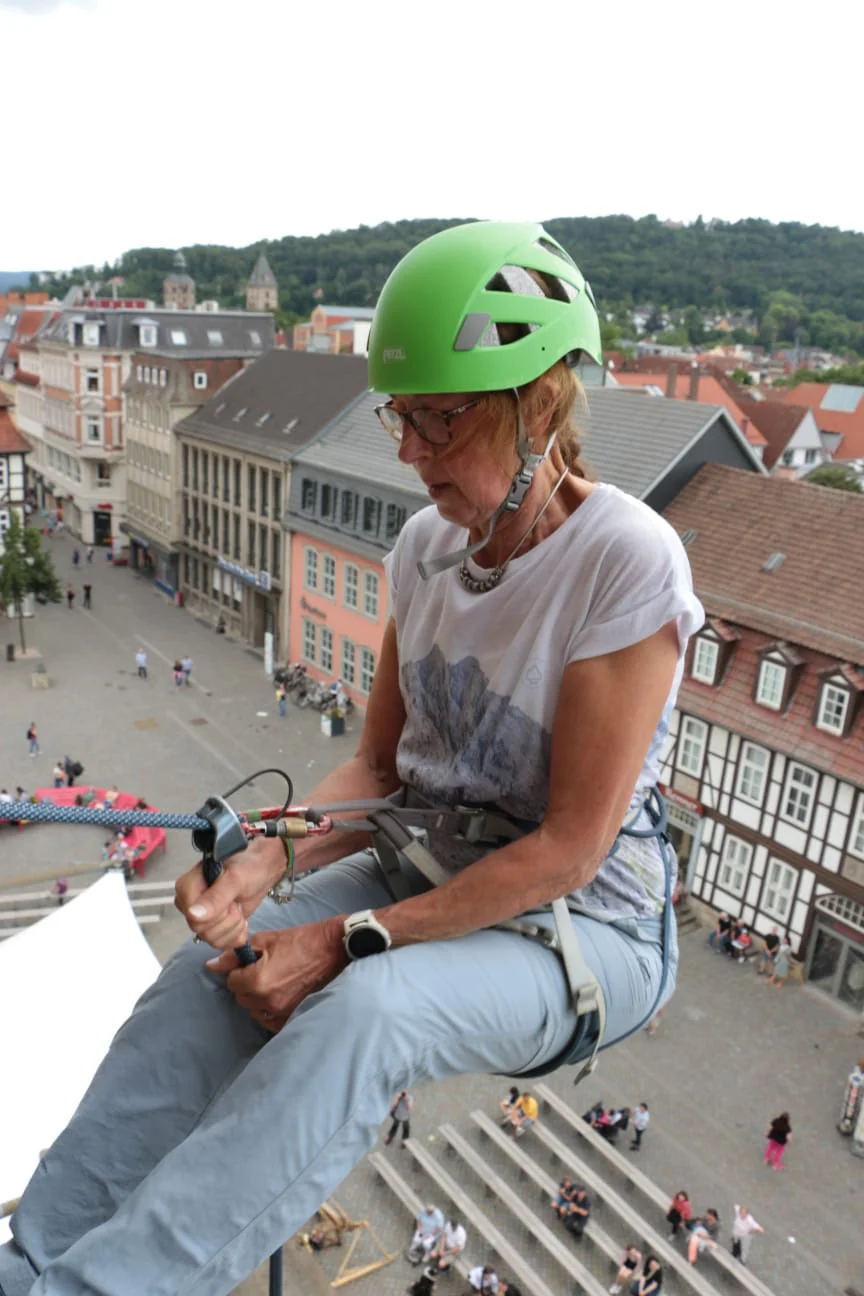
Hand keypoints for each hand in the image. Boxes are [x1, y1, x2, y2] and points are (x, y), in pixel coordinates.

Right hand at [175, 835, 285, 948]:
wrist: (261, 870)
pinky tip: (240, 919)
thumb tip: (193, 914)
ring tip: (238, 906)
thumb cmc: (248, 866)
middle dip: (228, 918)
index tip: (229, 898)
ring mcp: (200, 917)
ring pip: (212, 939)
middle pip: (202, 930)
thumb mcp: (235, 879)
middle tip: (235, 900)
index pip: (193, 916)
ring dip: (233, 925)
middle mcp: (189, 904)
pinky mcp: (212, 927)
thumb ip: (215, 897)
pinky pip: (220, 943)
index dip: (216, 912)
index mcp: (187, 887)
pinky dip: (236, 933)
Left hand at [205, 916, 347, 1030]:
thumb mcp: (267, 940)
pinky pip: (270, 1020)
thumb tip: (213, 965)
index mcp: (257, 980)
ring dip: (257, 998)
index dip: (239, 970)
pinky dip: (270, 1010)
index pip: (231, 982)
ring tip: (273, 981)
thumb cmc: (302, 940)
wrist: (333, 949)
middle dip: (246, 984)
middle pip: (241, 998)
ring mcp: (281, 1012)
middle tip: (262, 969)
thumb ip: (237, 954)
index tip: (251, 962)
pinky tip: (279, 994)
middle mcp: (267, 1001)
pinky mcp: (293, 1017)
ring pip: (254, 1010)